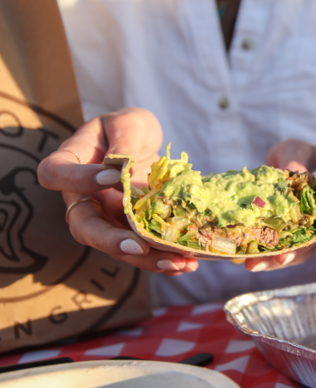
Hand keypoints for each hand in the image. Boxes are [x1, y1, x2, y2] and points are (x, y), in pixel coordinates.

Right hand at [37, 107, 197, 275]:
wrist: (146, 145)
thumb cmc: (130, 129)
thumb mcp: (129, 123)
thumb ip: (124, 141)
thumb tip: (124, 170)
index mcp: (70, 164)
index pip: (55, 174)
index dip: (79, 180)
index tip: (114, 178)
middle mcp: (82, 198)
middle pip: (84, 227)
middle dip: (111, 242)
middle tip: (140, 247)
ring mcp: (106, 218)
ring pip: (117, 246)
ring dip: (146, 259)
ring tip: (179, 262)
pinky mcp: (130, 230)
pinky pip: (142, 250)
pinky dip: (163, 259)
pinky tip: (188, 264)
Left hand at [243, 138, 315, 271]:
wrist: (301, 171)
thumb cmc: (299, 158)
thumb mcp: (295, 150)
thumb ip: (293, 157)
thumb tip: (289, 171)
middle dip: (299, 245)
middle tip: (278, 257)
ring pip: (307, 247)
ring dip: (281, 258)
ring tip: (254, 264)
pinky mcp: (308, 238)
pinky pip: (294, 251)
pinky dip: (273, 258)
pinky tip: (252, 261)